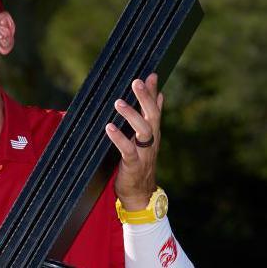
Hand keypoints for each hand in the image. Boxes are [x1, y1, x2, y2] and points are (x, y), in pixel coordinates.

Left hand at [105, 73, 163, 210]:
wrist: (140, 193)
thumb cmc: (140, 162)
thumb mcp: (145, 138)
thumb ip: (149, 117)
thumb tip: (159, 94)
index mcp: (153, 133)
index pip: (155, 108)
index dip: (152, 91)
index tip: (150, 74)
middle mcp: (151, 141)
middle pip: (152, 115)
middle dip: (145, 97)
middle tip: (136, 81)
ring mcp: (144, 153)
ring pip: (143, 130)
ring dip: (131, 115)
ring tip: (119, 102)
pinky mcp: (133, 164)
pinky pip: (128, 150)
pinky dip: (119, 138)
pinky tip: (109, 127)